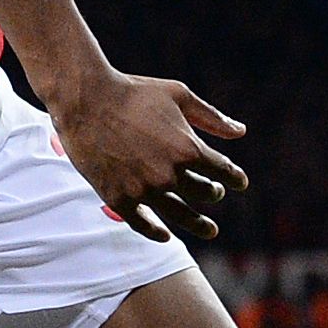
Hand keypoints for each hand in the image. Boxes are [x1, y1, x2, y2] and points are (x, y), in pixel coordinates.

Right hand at [52, 67, 248, 243]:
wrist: (86, 100)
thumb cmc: (134, 92)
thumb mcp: (178, 95)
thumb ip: (211, 117)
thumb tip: (241, 132)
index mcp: (188, 148)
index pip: (223, 171)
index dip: (235, 178)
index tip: (239, 183)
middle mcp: (169, 174)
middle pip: (203, 194)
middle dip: (213, 194)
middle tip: (214, 194)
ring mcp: (144, 190)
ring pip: (180, 215)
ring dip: (198, 225)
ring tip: (210, 230)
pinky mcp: (119, 199)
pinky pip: (143, 225)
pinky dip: (156, 233)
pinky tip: (165, 235)